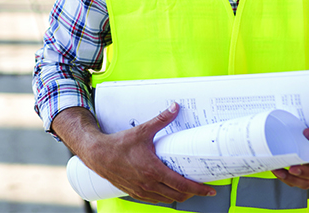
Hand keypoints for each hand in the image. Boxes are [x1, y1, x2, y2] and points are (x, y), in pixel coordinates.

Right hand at [54, 103, 215, 203]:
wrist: (98, 155)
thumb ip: (161, 120)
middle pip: (178, 195)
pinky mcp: (135, 193)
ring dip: (179, 196)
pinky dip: (165, 196)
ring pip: (167, 199)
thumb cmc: (119, 144)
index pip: (183, 185)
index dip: (199, 189)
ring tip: (187, 188)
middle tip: (202, 187)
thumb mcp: (142, 131)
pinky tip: (167, 189)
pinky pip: (155, 199)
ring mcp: (142, 191)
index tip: (210, 189)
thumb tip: (175, 108)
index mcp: (154, 171)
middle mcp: (149, 184)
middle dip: (193, 193)